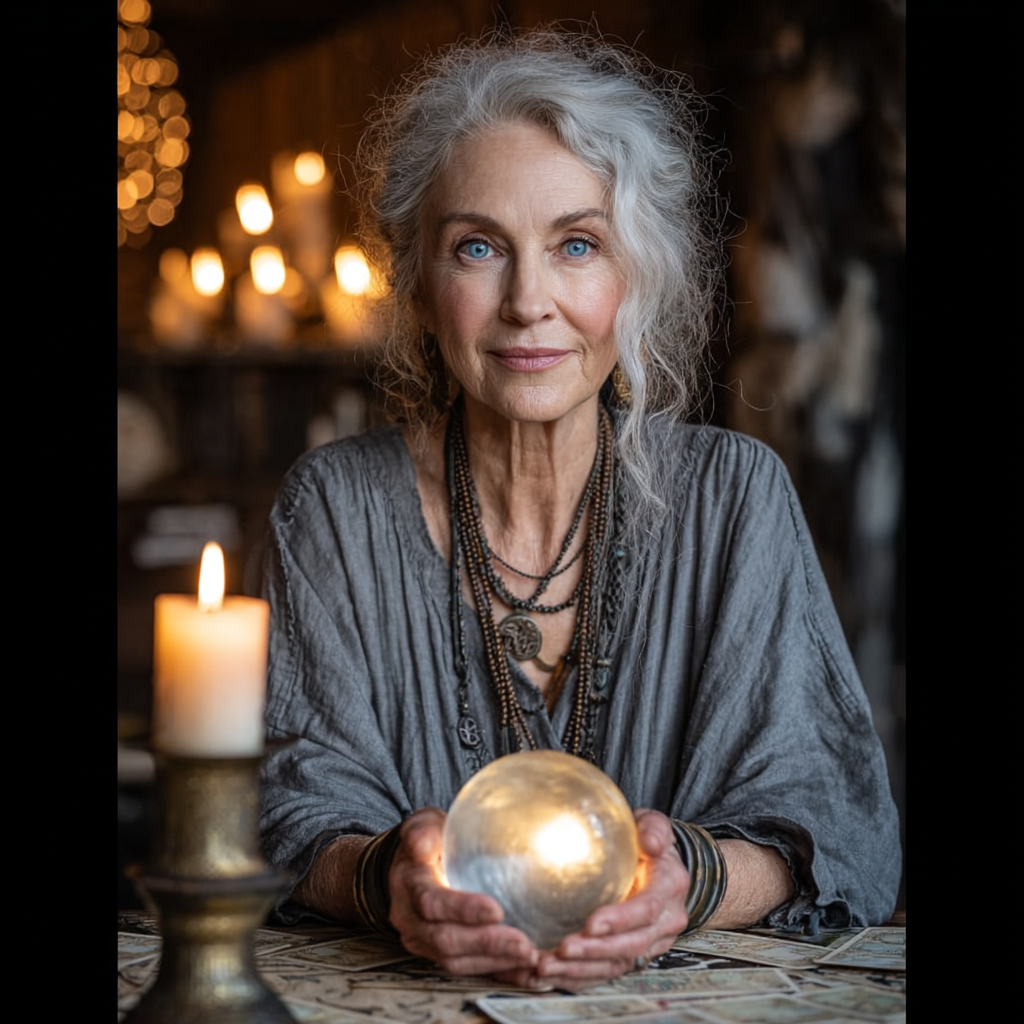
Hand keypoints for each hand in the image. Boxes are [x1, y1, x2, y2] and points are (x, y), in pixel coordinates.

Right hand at [388, 808, 540, 978]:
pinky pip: (469, 970)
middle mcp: (412, 921)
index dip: (462, 909)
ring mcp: (425, 943)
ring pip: (456, 961)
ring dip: (494, 962)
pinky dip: (499, 973)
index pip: (431, 903)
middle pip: (446, 940)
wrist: (411, 868)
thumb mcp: (423, 826)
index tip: (495, 910)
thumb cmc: (427, 843)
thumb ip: (421, 831)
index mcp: (409, 885)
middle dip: (486, 944)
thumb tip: (420, 843)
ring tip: (529, 957)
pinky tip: (526, 972)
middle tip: (522, 943)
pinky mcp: (441, 955)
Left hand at [495, 809, 688, 990]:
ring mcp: (650, 943)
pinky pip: (607, 971)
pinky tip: (553, 975)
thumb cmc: (649, 843)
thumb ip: (654, 828)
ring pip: (617, 964)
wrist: (664, 866)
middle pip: (631, 945)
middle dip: (595, 951)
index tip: (590, 924)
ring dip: (582, 969)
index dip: (620, 919)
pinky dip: (580, 977)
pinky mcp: (633, 954)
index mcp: (669, 889)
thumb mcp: (654, 825)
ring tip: (548, 966)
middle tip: (562, 949)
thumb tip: (649, 841)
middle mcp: (664, 923)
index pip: (646, 910)